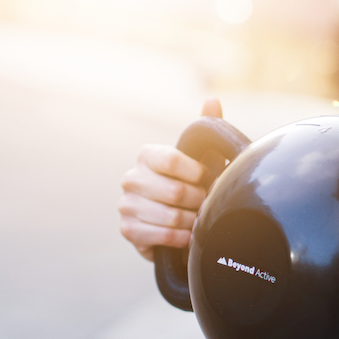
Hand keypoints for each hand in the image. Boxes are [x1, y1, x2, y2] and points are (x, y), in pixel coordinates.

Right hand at [119, 97, 223, 260]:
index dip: (196, 173)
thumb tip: (212, 100)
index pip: (172, 159)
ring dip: (192, 222)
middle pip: (176, 191)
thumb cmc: (191, 188)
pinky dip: (179, 238)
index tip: (207, 180)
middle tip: (205, 205)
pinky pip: (160, 236)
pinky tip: (186, 236)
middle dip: (199, 202)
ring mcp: (126, 205)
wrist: (175, 225)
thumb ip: (204, 130)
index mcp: (147, 156)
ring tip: (198, 221)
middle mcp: (131, 178)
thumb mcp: (200, 160)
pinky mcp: (128, 230)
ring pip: (171, 216)